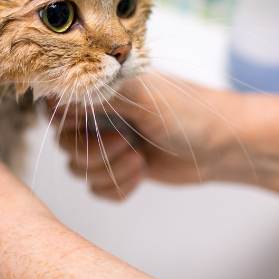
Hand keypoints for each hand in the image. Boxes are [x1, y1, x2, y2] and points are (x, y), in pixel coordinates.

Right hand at [55, 71, 255, 200]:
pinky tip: (141, 174)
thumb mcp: (142, 95)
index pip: (55, 104)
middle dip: (94, 152)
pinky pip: (97, 189)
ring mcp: (109, 143)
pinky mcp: (120, 169)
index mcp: (101, 89)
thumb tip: (55, 94)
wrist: (223, 146)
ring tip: (139, 161)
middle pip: (65, 143)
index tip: (87, 126)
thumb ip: (97, 94)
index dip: (65, 121)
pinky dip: (116, 187)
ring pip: (79, 170)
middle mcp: (100, 115)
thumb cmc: (189, 112)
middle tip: (128, 144)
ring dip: (109, 171)